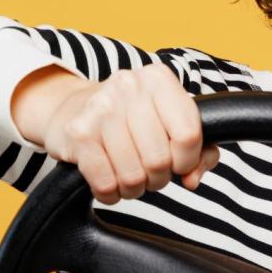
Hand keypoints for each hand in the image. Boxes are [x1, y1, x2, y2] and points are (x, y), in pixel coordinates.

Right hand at [21, 64, 218, 204]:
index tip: (177, 162)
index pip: (188, 134)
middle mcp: (130, 87)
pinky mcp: (78, 133)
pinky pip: (105, 183)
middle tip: (149, 172)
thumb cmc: (130, 119)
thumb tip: (192, 179)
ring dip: (133, 188)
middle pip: (160, 159)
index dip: (186, 160)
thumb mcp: (169, 121)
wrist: (71, 108)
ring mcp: (101, 108)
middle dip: (157, 178)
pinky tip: (109, 181)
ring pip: (132, 176)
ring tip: (128, 176)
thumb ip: (200, 151)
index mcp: (159, 79)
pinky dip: (110, 192)